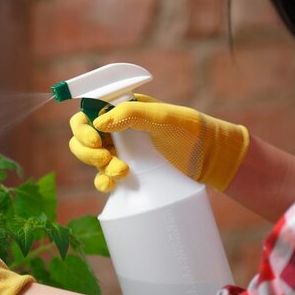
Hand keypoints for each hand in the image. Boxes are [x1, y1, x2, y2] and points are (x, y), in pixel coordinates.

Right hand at [69, 94, 249, 191]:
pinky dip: (102, 182)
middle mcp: (118, 129)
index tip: (96, 140)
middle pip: (83, 138)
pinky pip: (104, 177)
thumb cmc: (192, 132)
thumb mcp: (164, 119)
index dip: (83, 127)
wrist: (212, 160)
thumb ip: (131, 115)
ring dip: (98, 167)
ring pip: (92, 158)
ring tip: (121, 172)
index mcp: (123, 109)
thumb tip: (98, 123)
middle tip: (105, 158)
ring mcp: (122, 152)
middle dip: (88, 151)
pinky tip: (110, 185)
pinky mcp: (127, 172)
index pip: (88, 113)